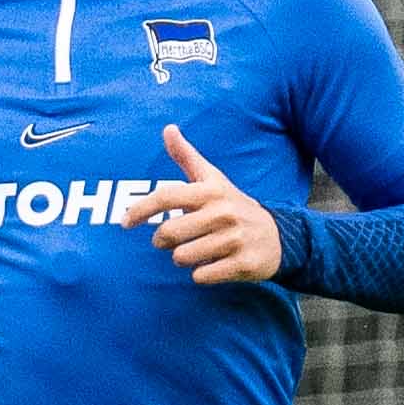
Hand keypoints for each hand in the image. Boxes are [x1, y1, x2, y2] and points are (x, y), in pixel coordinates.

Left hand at [145, 124, 283, 286]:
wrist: (278, 236)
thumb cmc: (233, 206)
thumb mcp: (213, 180)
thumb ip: (187, 156)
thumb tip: (168, 128)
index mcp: (211, 191)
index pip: (166, 197)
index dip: (140, 210)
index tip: (125, 223)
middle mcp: (224, 213)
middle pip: (169, 233)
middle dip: (162, 241)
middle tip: (169, 240)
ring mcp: (235, 239)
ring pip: (183, 257)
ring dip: (182, 258)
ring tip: (195, 251)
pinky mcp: (243, 263)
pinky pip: (202, 276)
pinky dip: (201, 274)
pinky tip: (212, 265)